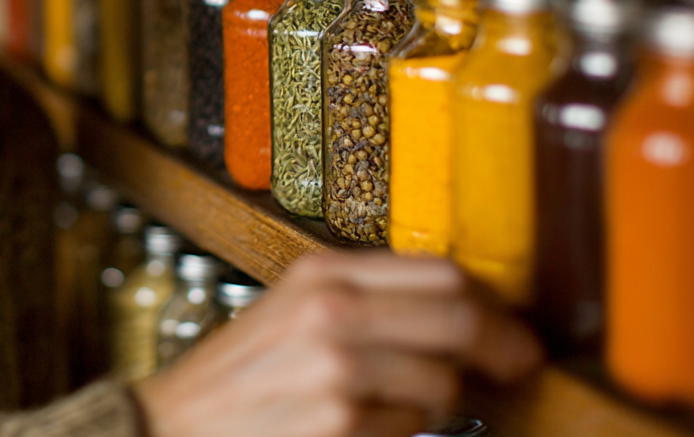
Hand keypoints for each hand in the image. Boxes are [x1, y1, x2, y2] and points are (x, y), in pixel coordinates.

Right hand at [133, 253, 541, 436]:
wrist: (176, 425)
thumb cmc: (241, 373)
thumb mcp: (294, 308)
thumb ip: (368, 298)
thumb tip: (465, 308)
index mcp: (321, 272)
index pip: (441, 272)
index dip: (491, 302)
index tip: (511, 324)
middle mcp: (331, 311)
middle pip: (457, 318)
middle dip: (502, 347)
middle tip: (517, 363)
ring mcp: (338, 370)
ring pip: (444, 383)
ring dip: (441, 399)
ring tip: (402, 400)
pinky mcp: (341, 424)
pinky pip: (413, 428)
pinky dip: (405, 429)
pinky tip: (369, 423)